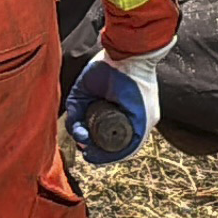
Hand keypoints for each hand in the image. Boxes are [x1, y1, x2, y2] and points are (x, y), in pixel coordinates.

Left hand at [65, 47, 166, 164]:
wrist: (129, 59)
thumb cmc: (141, 88)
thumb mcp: (144, 118)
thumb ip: (135, 138)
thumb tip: (120, 155)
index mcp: (120, 120)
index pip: (107, 143)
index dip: (101, 154)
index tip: (95, 158)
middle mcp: (104, 113)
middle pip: (91, 137)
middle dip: (89, 147)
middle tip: (88, 152)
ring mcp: (91, 105)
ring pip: (80, 129)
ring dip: (81, 138)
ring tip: (85, 138)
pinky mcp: (79, 95)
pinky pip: (73, 115)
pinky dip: (74, 126)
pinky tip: (81, 130)